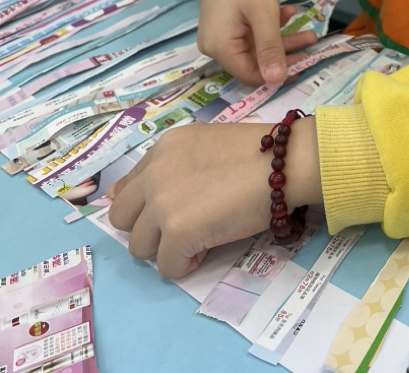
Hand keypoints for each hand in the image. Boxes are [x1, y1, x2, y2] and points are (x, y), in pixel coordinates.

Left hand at [106, 117, 321, 279]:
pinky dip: (187, 264)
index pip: (126, 188)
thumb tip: (143, 195)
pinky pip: (167, 266)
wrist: (285, 162)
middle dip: (148, 229)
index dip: (144, 208)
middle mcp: (154, 172)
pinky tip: (210, 248)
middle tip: (182, 229)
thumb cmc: (258, 152)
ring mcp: (162, 203)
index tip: (164, 215)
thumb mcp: (207, 145)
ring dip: (166, 248)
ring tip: (200, 238)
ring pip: (139, 247)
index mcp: (163, 148)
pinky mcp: (177, 231)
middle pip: (121, 219)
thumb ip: (175, 165)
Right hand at [198, 0, 316, 85]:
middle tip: (311, 43)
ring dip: (282, 40)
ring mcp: (219, 37)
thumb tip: (276, 80)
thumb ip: (270, 49)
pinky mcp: (225, 26)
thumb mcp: (264, 14)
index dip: (278, 74)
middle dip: (285, 53)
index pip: (251, 75)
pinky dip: (270, 28)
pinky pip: (250, 35)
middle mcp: (215, 47)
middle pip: (255, 62)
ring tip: (309, 32)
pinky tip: (288, 14)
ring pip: (256, 48)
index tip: (305, 65)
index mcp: (220, 48)